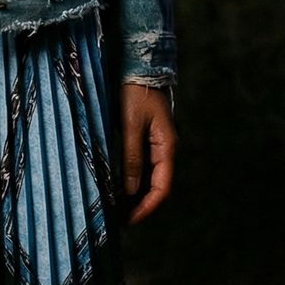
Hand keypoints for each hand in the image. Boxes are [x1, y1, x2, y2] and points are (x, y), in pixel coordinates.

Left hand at [119, 81, 175, 224]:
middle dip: (141, 204)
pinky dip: (133, 175)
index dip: (147, 206)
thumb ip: (131, 156)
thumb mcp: (130, 124)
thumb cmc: (135, 92)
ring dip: (137, 192)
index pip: (162, 187)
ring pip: (149, 175)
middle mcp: (165, 148)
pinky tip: (120, 182)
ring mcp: (156, 141)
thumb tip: (131, 190)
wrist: (139, 64)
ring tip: (118, 206)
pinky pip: (142, 162)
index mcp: (166, 147)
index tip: (131, 220)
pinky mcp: (146, 135)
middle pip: (157, 184)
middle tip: (121, 219)